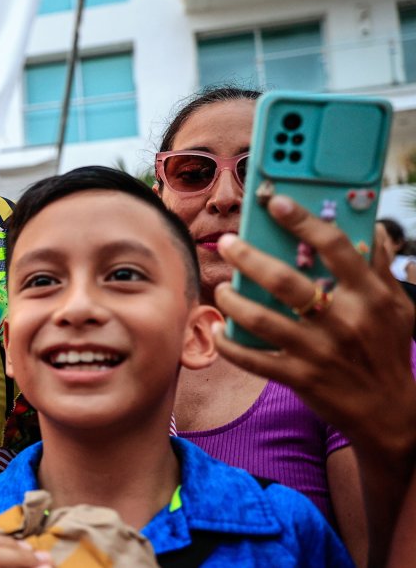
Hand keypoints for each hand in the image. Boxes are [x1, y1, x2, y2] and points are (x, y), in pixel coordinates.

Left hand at [211, 195, 415, 460]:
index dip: (303, 221)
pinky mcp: (299, 378)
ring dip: (232, 300)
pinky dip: (229, 344)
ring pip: (261, 319)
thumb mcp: (397, 307)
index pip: (335, 247)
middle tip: (227, 242)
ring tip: (222, 286)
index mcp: (369, 296)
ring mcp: (318, 351)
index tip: (275, 202)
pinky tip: (217, 329)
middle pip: (285, 281)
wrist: (390, 412)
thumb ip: (380, 267)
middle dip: (249, 258)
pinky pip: (253, 358)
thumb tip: (370, 226)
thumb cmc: (387, 350)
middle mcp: (343, 321)